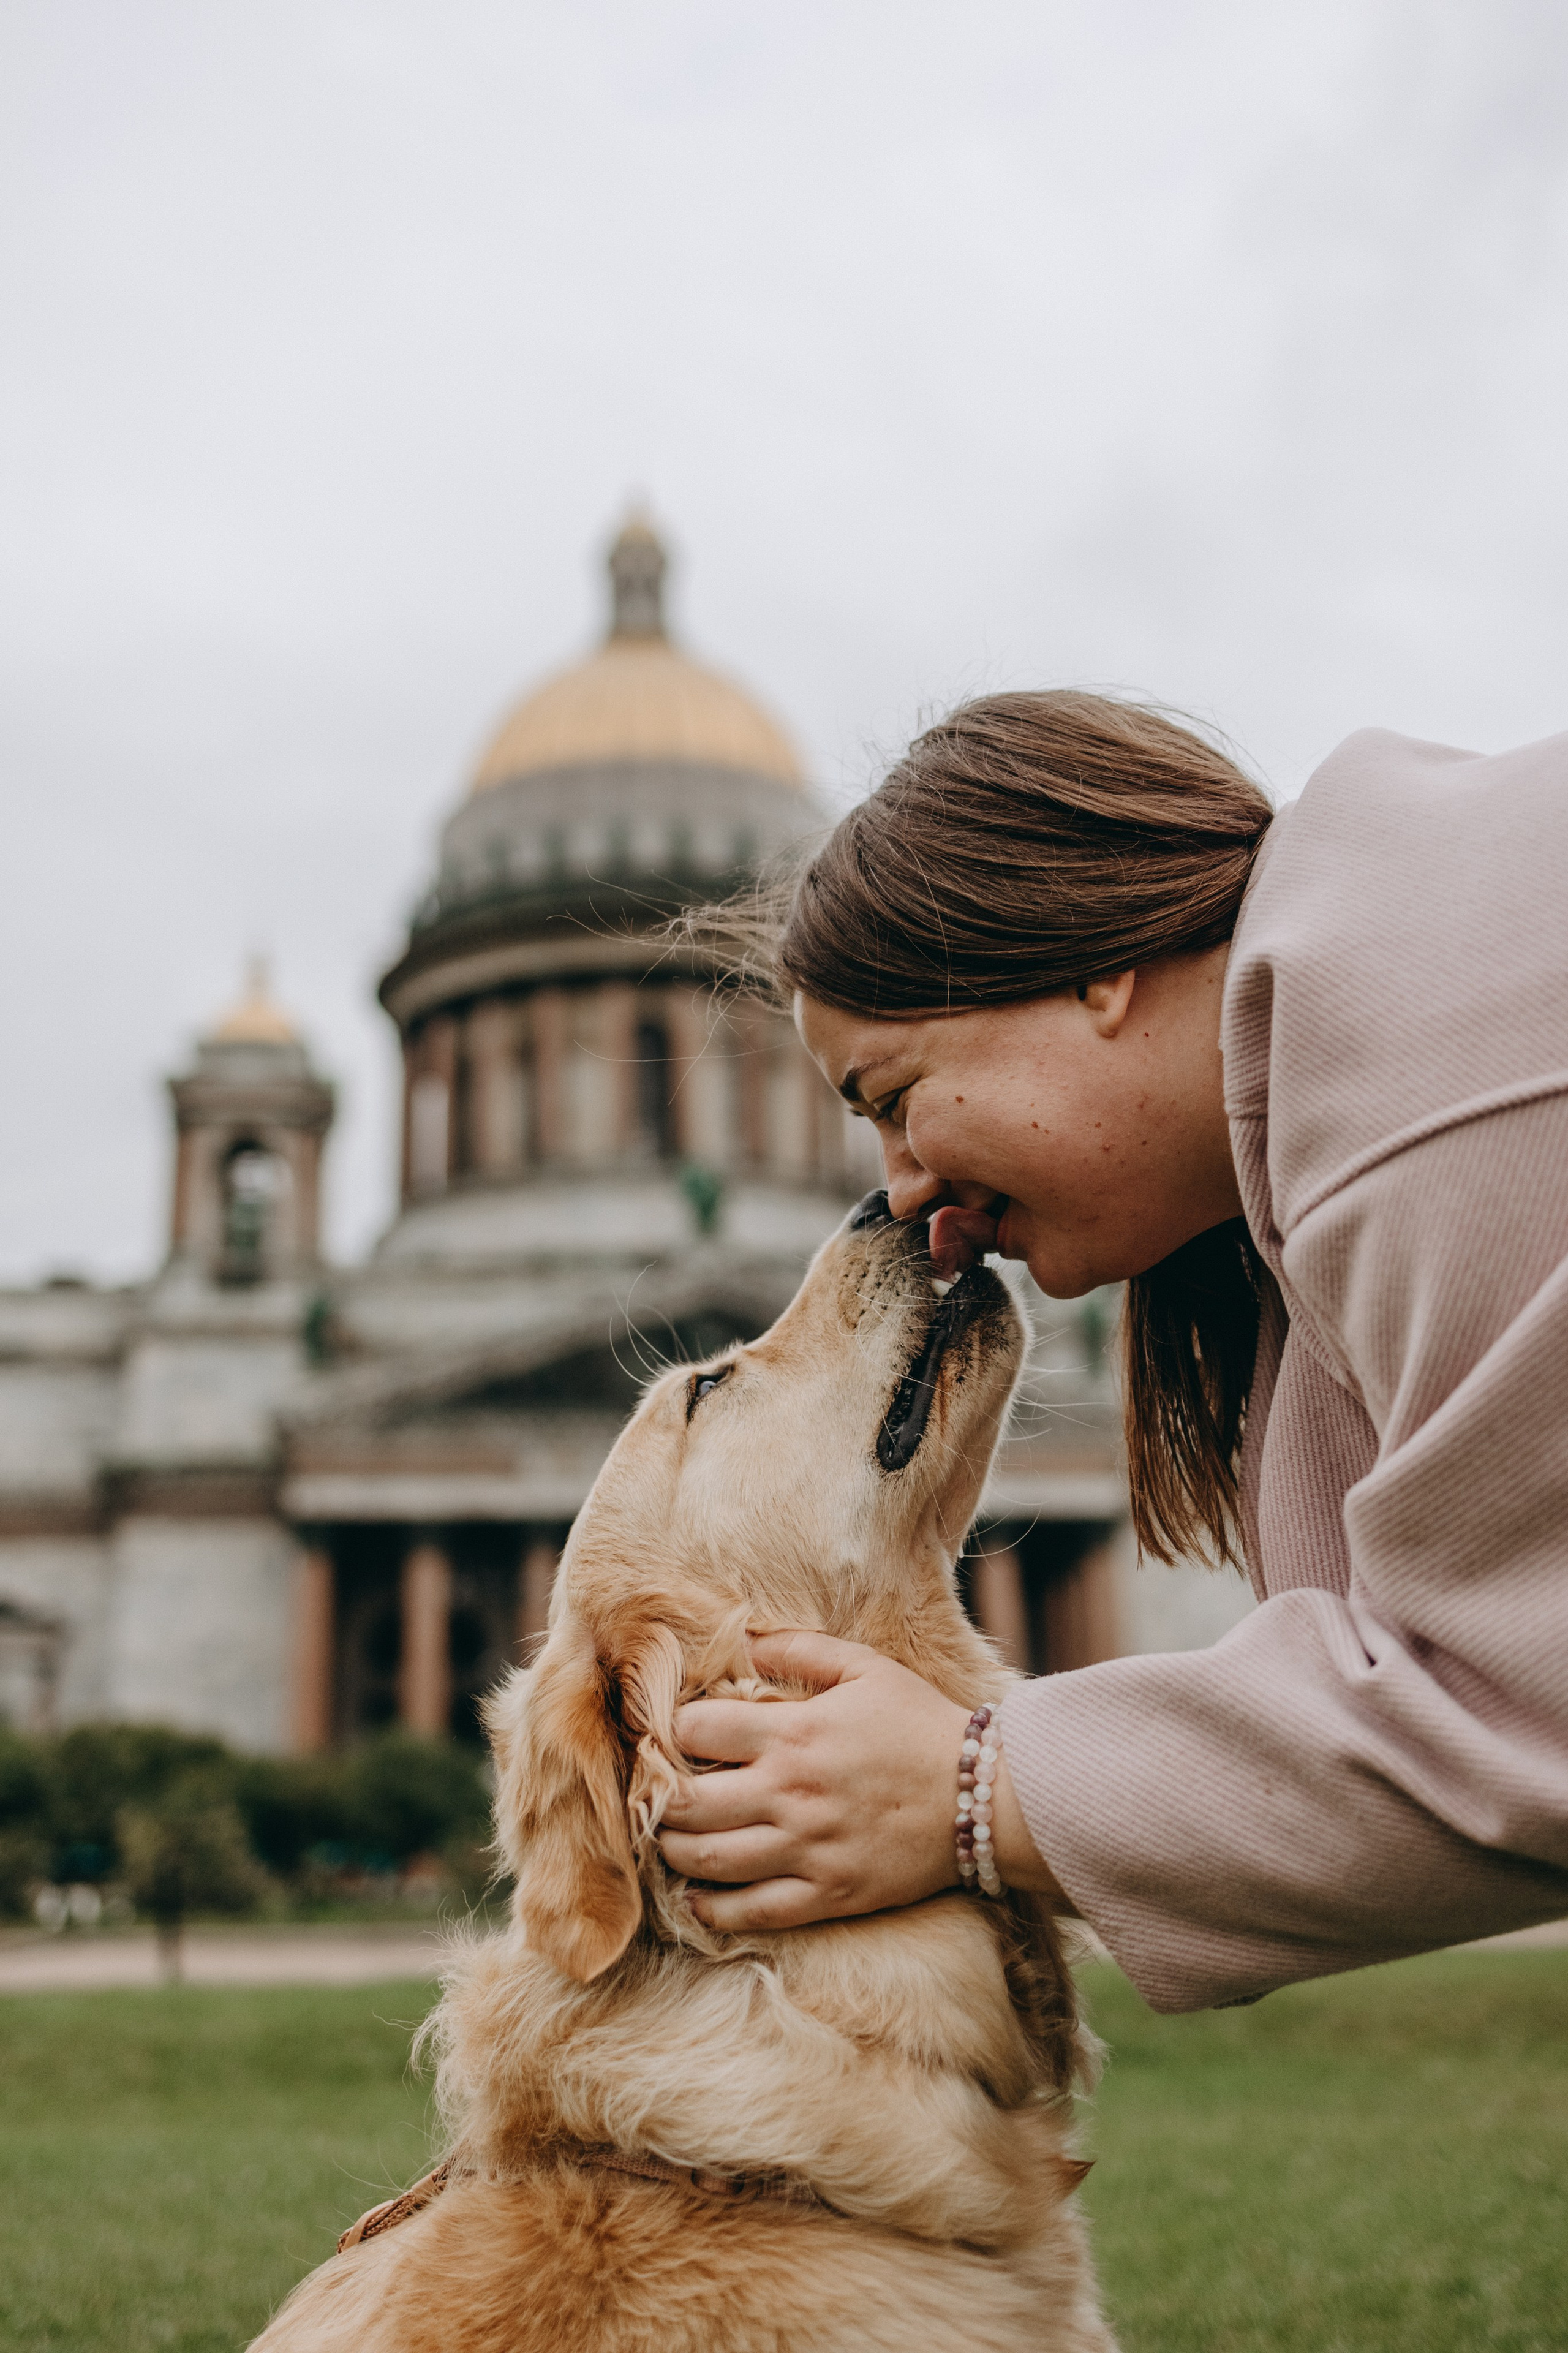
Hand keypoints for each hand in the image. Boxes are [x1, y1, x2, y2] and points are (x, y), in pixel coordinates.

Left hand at [657, 1630, 1064, 1930]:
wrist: (984, 1796)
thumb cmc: (920, 1723)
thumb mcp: (863, 1667)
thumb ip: (797, 1648)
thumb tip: (742, 1637)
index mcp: (794, 1733)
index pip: (695, 1730)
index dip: (673, 1729)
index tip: (673, 1733)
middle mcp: (789, 1793)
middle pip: (685, 1802)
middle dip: (657, 1797)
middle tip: (656, 1793)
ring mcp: (805, 1849)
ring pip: (706, 1860)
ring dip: (673, 1850)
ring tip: (670, 1839)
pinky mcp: (826, 1895)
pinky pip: (751, 1912)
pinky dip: (712, 1909)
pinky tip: (698, 1897)